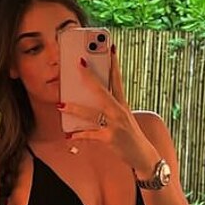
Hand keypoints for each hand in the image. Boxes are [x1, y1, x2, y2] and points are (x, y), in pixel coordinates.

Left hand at [58, 45, 158, 173]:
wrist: (143, 156)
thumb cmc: (130, 137)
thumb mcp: (124, 119)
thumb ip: (110, 109)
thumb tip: (89, 102)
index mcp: (123, 104)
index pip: (118, 80)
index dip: (114, 64)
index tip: (111, 47)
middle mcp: (120, 111)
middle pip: (102, 91)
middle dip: (90, 77)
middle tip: (79, 63)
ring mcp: (115, 125)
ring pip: (92, 113)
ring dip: (75, 109)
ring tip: (61, 105)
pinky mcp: (110, 138)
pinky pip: (91, 135)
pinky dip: (79, 135)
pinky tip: (69, 135)